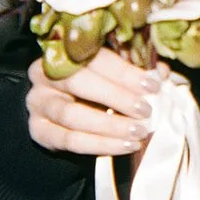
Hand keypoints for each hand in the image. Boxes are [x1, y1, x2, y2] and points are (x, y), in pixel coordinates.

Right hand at [26, 48, 163, 157]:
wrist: (61, 115)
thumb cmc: (91, 88)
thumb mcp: (110, 76)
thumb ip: (132, 73)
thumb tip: (161, 73)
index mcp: (64, 52)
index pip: (94, 58)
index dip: (124, 72)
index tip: (152, 85)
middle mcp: (44, 75)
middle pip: (78, 83)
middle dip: (116, 97)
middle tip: (145, 110)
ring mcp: (39, 104)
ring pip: (72, 115)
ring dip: (109, 126)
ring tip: (138, 132)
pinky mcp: (39, 131)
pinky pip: (69, 140)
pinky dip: (100, 145)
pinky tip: (125, 146)